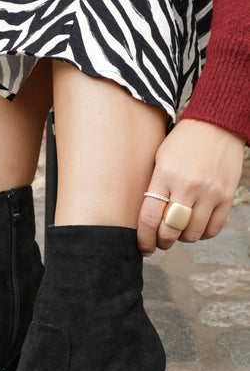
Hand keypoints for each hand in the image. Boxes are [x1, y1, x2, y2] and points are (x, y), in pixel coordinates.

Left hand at [137, 119, 245, 255]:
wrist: (217, 123)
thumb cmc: (182, 142)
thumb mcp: (159, 160)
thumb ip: (153, 189)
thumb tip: (146, 222)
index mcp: (165, 175)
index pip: (149, 219)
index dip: (144, 239)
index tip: (143, 247)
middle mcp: (188, 186)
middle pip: (170, 231)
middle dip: (162, 242)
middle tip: (160, 242)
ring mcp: (209, 192)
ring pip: (192, 234)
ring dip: (182, 239)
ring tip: (179, 231)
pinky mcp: (226, 195)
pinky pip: (213, 229)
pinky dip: (202, 234)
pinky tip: (196, 226)